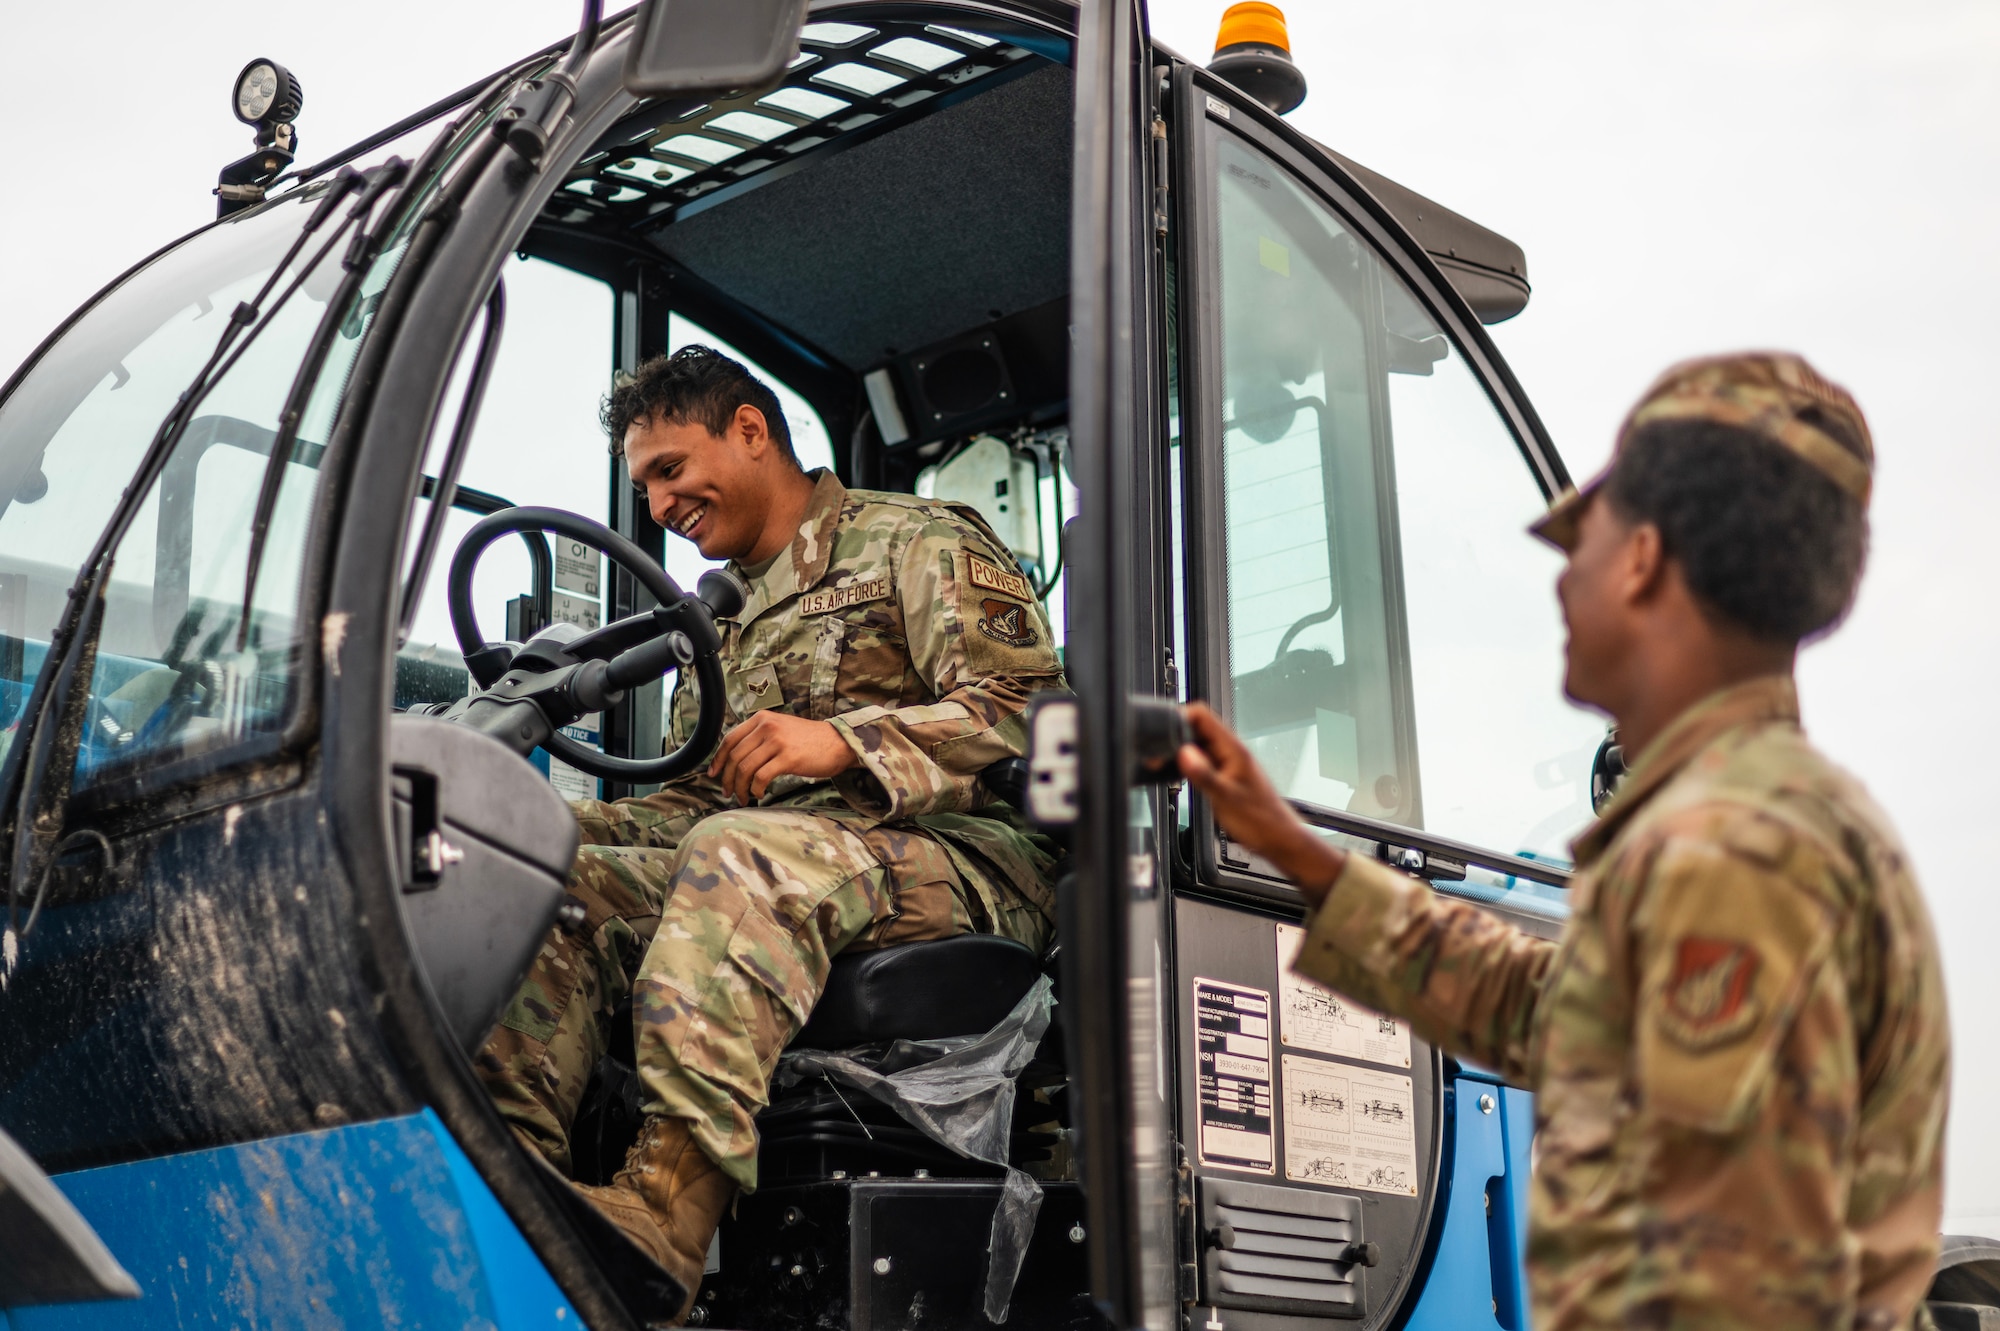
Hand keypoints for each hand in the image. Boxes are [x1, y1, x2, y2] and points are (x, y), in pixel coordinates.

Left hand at [710, 711, 857, 804]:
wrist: (837, 743)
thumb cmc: (809, 740)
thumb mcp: (780, 729)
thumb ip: (759, 738)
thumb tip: (735, 759)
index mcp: (762, 719)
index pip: (729, 739)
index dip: (718, 759)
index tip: (714, 774)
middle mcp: (766, 727)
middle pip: (735, 756)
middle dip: (727, 778)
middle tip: (728, 793)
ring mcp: (777, 741)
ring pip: (745, 768)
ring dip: (740, 787)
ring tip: (743, 797)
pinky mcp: (788, 757)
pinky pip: (761, 776)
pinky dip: (756, 789)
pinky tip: (760, 794)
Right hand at [1178, 702, 1345, 905]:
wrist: (1279, 838)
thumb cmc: (1261, 821)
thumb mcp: (1225, 798)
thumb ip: (1203, 774)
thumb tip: (1183, 752)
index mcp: (1234, 749)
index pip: (1202, 715)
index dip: (1179, 718)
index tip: (1162, 735)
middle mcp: (1232, 752)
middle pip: (1197, 728)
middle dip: (1176, 738)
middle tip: (1160, 756)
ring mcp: (1229, 762)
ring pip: (1199, 745)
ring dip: (1182, 753)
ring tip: (1167, 768)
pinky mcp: (1226, 774)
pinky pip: (1203, 761)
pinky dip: (1190, 766)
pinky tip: (1183, 779)